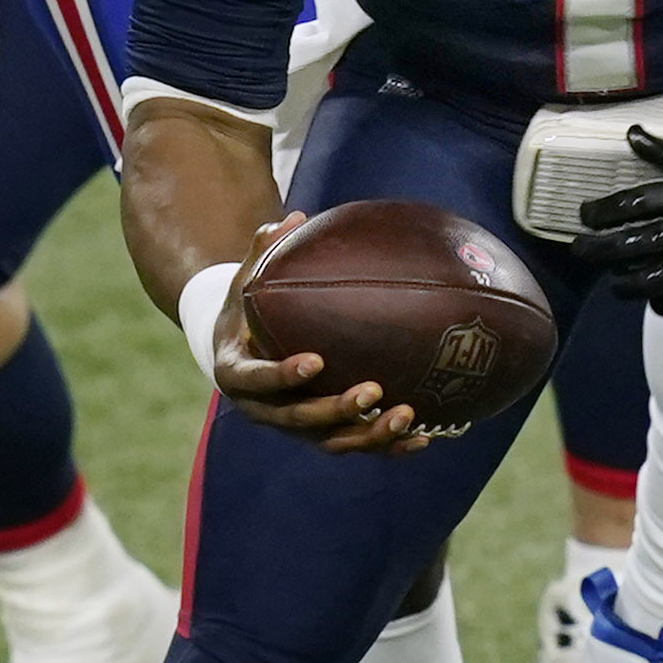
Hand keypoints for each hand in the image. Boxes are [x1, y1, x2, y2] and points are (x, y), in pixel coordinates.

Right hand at [208, 214, 435, 455]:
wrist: (239, 351)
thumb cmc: (246, 310)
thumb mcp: (244, 283)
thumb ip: (262, 254)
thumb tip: (291, 217)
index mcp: (237, 373)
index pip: (257, 379)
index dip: (283, 375)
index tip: (315, 361)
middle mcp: (264, 409)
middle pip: (299, 419)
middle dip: (337, 409)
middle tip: (373, 390)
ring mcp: (294, 426)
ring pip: (332, 440)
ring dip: (370, 434)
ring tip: (408, 415)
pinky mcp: (321, 435)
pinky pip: (356, 445)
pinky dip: (389, 446)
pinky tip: (425, 437)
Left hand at [570, 130, 662, 317]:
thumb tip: (632, 134)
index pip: (626, 206)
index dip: (599, 212)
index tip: (585, 215)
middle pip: (625, 246)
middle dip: (595, 251)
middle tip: (580, 250)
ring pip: (644, 282)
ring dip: (623, 283)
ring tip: (615, 280)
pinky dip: (660, 304)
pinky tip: (654, 298)